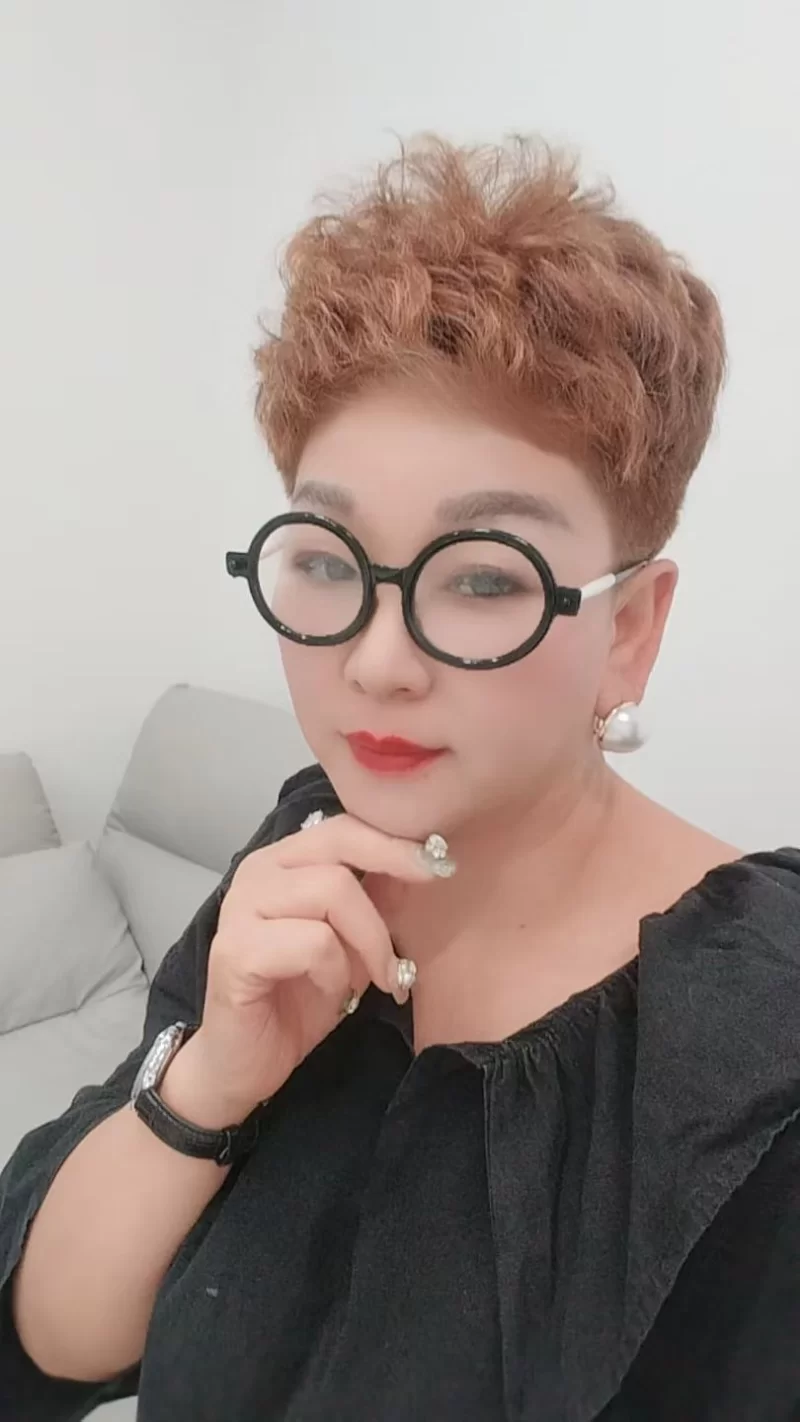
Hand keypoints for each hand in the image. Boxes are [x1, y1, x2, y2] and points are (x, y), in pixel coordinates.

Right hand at [160, 814, 454, 1127]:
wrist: (243, 1064)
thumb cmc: (297, 1000)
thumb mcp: (353, 945)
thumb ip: (376, 902)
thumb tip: (422, 862)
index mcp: (282, 863)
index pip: (342, 827)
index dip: (393, 839)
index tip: (439, 860)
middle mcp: (257, 873)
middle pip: (339, 845)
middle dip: (393, 869)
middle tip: (431, 889)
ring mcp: (241, 908)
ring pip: (332, 890)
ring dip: (369, 939)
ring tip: (374, 978)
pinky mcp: (236, 950)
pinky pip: (314, 942)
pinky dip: (336, 970)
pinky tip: (331, 993)